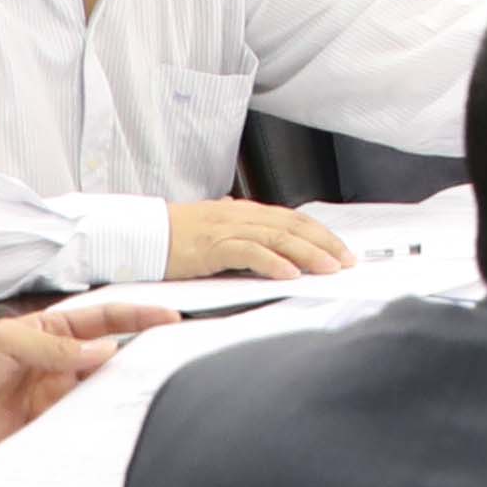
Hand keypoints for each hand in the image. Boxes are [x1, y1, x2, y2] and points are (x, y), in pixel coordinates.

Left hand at [0, 302, 155, 458]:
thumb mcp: (4, 343)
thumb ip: (54, 348)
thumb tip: (105, 350)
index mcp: (48, 332)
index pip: (102, 320)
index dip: (136, 317)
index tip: (170, 319)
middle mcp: (55, 363)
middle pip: (108, 358)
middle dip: (138, 357)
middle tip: (171, 361)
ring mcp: (49, 397)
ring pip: (96, 393)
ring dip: (118, 394)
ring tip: (148, 395)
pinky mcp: (40, 429)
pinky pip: (75, 426)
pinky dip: (92, 426)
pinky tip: (109, 427)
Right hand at [157, 196, 351, 281]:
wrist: (138, 233)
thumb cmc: (172, 235)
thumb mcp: (211, 229)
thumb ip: (235, 228)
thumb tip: (252, 228)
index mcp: (243, 212)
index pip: (292, 218)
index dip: (320, 233)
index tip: (341, 249)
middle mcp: (240, 216)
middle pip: (293, 226)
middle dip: (325, 243)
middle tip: (347, 261)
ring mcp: (227, 229)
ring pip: (279, 237)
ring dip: (309, 253)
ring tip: (329, 268)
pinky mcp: (212, 246)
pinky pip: (249, 252)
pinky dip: (273, 262)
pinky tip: (290, 273)